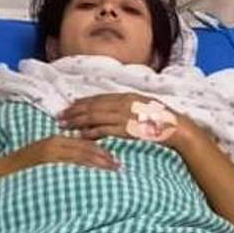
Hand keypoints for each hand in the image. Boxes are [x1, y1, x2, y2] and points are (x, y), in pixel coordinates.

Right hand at [0, 135, 119, 176]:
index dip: (102, 151)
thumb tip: (79, 167)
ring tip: (113, 169)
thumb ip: (62, 160)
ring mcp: (50, 150)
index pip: (85, 143)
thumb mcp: (45, 161)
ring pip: (80, 153)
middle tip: (120, 165)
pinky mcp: (45, 159)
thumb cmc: (22, 170)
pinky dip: (83, 165)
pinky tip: (93, 172)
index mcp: (57, 141)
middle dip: (105, 156)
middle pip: (87, 147)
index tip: (116, 159)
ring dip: (99, 161)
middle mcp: (56, 142)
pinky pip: (68, 162)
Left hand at [59, 93, 197, 149]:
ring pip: (94, 116)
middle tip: (60, 115)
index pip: (99, 98)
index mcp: (127, 96)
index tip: (70, 105)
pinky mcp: (125, 129)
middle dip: (75, 111)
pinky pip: (103, 130)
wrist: (173, 126)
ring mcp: (123, 115)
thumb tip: (116, 107)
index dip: (83, 102)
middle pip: (93, 106)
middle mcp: (123, 103)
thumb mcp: (145, 105)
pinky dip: (91, 132)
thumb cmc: (161, 117)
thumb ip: (129, 105)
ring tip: (64, 125)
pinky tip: (81, 136)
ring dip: (77, 121)